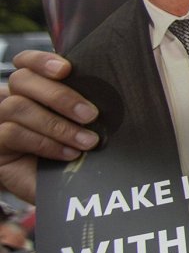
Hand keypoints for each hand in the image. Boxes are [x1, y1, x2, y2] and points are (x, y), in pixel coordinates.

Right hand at [0, 51, 98, 202]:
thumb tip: (113, 91)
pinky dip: (46, 143)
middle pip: (22, 80)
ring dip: (58, 125)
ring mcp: (1, 122)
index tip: (66, 69)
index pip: (26, 62)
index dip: (42, 60)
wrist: (61, 193)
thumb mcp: (83, 126)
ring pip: (18, 106)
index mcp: (34, 89)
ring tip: (86, 142)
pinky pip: (13, 133)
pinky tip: (68, 154)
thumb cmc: (76, 153)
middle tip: (90, 114)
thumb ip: (85, 106)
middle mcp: (12, 100)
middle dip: (59, 95)